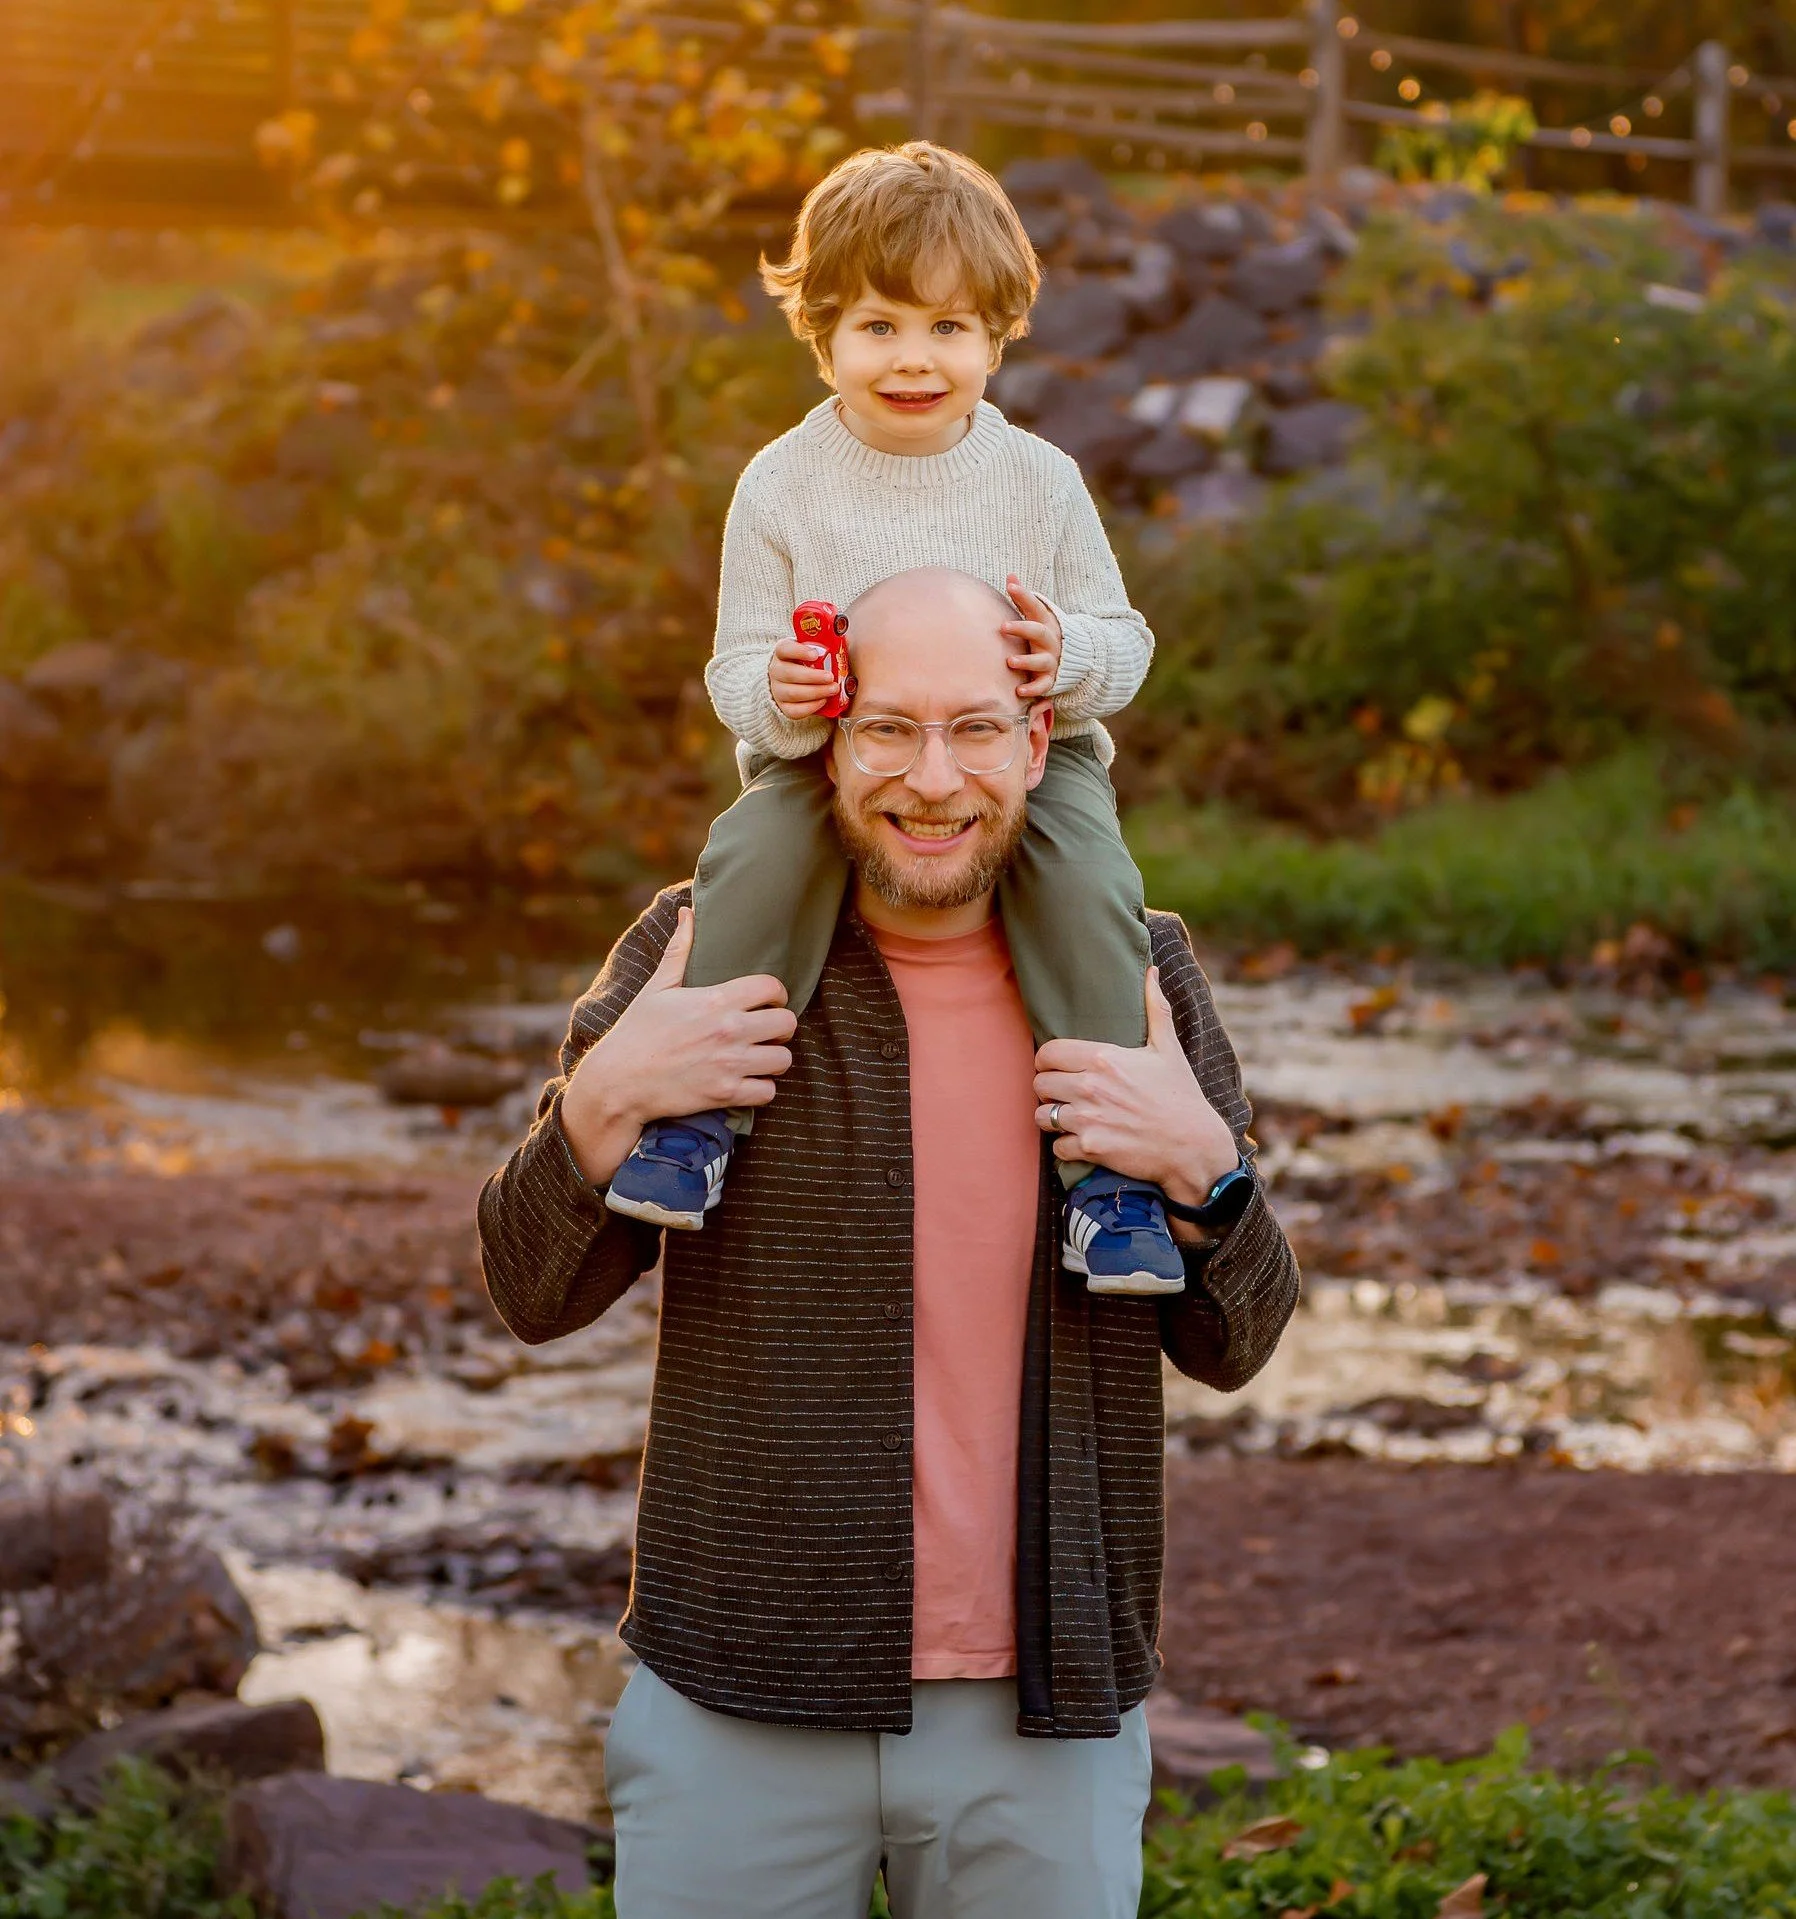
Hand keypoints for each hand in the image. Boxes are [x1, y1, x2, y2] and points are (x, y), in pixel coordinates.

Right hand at [560, 907, 796, 1185]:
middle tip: (767, 1031)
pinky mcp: (726, 1094)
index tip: (768, 1002)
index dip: (776, 994)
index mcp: (716, 999)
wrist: (618, 1082)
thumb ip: (680, 950)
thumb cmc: (637, 1032)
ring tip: (759, 1057)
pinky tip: (748, 1082)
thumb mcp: (657, 987)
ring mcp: (729, 1064)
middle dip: (780, 1027)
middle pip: (788, 1023)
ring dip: (774, 1059)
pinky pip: (768, 1092)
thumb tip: (688, 912)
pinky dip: (761, 1089)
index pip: (772, 987)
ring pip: (783, 1060)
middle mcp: (729, 1030)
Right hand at [770, 636, 842, 720]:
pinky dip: (810, 707)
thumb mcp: (809, 650)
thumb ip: (821, 645)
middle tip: (830, 677)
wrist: (791, 682)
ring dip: (815, 692)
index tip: (815, 654)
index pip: (784, 649)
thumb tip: (841, 638)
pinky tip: (823, 701)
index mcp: (782, 653)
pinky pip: (794, 710)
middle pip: (789, 673)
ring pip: (793, 693)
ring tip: (833, 689)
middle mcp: (776, 671)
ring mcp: (777, 690)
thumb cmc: (805, 663)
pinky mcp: (783, 707)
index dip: (799, 651)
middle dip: (812, 676)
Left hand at [1002, 575, 1062, 700]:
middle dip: (1022, 629)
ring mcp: (1051, 661)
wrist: (1072, 660)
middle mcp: (1050, 641)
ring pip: (1041, 661)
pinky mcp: (1050, 679)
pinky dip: (1033, 689)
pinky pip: (1043, 685)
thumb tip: (1010, 576)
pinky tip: (1019, 692)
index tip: (1011, 586)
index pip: (1036, 607)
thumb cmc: (1043, 635)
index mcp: (1045, 623)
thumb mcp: (1037, 616)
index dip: (1025, 596)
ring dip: (1026, 661)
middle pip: (1038, 632)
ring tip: (1010, 661)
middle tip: (1003, 626)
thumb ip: (1023, 599)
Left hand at [1033, 967, 1239, 1210]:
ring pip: (1042, 1116)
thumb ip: (1155, 1008)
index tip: (1056, 1068)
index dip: (1047, 1061)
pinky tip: (1082, 1140)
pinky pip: (1057, 1147)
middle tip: (1064, 1094)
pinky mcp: (1090, 1148)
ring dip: (1053, 1118)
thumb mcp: (1168, 1049)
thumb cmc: (1180, 1095)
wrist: (1193, 1146)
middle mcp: (1091, 1086)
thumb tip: (1152, 971)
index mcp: (1104, 1058)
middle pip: (1039, 1084)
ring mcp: (1089, 1119)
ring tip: (1069, 1117)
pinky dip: (1066, 1146)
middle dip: (1049, 1089)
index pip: (1048, 1053)